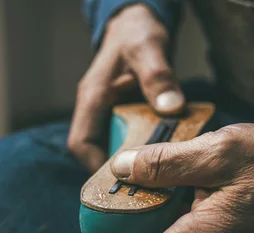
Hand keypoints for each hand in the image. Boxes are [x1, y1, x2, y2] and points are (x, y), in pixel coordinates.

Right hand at [68, 4, 184, 172]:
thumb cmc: (136, 32)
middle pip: (97, 153)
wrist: (137, 23)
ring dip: (133, 164)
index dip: (96, 166)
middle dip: (118, 172)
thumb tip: (171, 108)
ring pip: (114, 148)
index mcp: (93, 97)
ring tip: (159, 180)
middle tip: (146, 188)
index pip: (81, 143)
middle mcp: (97, 110)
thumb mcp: (148, 49)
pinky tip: (165, 158)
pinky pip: (129, 139)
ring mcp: (109, 113)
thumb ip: (158, 77)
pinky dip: (144, 151)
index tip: (120, 183)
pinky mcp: (124, 115)